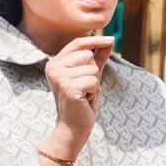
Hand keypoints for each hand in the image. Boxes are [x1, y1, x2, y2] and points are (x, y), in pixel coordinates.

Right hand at [41, 35, 112, 165]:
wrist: (73, 127)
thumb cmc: (81, 101)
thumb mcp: (90, 75)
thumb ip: (98, 57)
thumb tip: (110, 40)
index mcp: (55, 62)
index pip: (77, 43)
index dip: (95, 41)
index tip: (111, 39)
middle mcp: (53, 67)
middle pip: (87, 55)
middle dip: (93, 72)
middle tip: (84, 88)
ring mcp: (59, 77)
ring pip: (92, 69)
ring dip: (94, 84)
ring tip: (84, 95)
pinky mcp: (68, 88)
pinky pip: (93, 81)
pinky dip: (94, 92)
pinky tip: (84, 100)